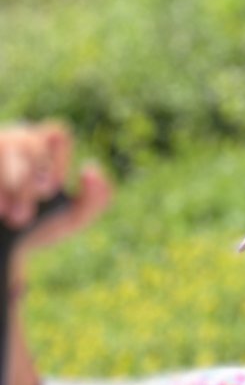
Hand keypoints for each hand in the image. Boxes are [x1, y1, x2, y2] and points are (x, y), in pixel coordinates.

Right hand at [0, 122, 111, 250]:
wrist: (2, 249)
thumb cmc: (38, 228)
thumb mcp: (72, 219)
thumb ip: (96, 199)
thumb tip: (90, 169)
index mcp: (45, 148)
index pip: (58, 134)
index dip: (56, 162)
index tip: (50, 192)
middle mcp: (16, 141)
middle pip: (29, 144)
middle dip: (28, 185)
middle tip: (23, 217)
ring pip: (5, 146)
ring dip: (11, 186)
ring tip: (7, 215)